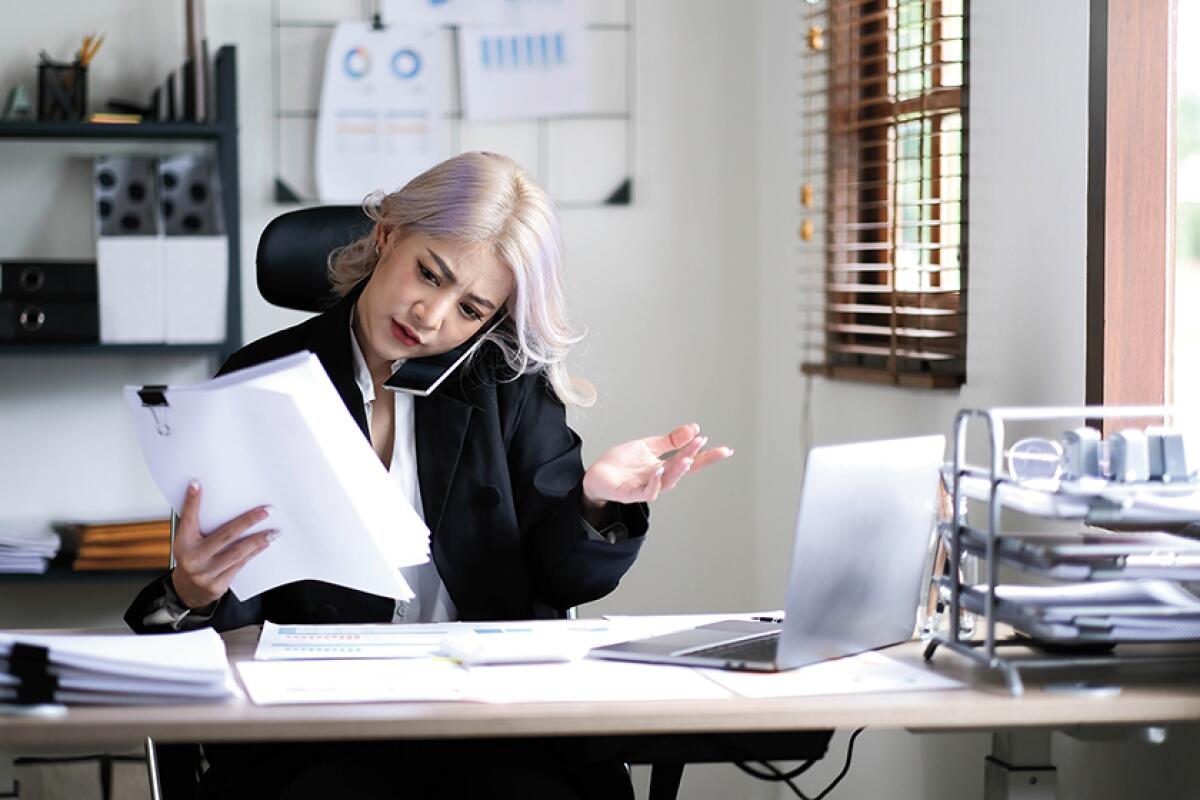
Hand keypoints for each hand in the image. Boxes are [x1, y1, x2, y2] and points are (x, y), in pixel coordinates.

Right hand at [169, 481, 277, 609]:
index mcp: (183, 543)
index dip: (192, 502)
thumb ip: (200, 525)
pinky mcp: (218, 585)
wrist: (189, 590)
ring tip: (273, 531)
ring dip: (258, 540)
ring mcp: (205, 573)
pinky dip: (254, 553)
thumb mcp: (189, 541)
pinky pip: (240, 565)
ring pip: (237, 552)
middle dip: (248, 521)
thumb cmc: (193, 558)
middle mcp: (193, 558)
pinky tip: (265, 544)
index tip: (197, 484)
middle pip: (225, 535)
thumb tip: (220, 499)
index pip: (187, 519)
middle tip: (265, 511)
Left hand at [582, 423, 733, 509]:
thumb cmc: (621, 464)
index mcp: (665, 466)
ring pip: (668, 482)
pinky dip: (654, 483)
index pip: (691, 461)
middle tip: (704, 444)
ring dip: (678, 470)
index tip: (726, 450)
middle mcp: (659, 478)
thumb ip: (670, 440)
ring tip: (687, 458)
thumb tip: (694, 428)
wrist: (596, 475)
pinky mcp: (630, 494)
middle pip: (683, 471)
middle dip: (696, 458)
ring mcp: (646, 487)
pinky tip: (659, 470)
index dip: (708, 456)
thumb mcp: (648, 446)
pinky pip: (646, 492)